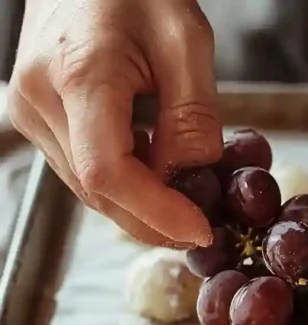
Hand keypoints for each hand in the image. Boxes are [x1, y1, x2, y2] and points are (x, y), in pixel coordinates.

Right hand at [8, 0, 220, 246]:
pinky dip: (125, 185)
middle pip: (97, 191)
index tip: (201, 229)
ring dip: (141, 207)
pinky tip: (161, 178)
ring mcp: (31, 111)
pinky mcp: (36, 116)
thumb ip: (192, 113)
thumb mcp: (186, 41)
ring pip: (89, 188)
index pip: (108, 172)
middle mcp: (40, 99)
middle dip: (154, 221)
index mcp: (79, 75)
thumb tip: (196, 176)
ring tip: (191, 203)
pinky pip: (83, 169)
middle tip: (205, 228)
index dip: (156, 212)